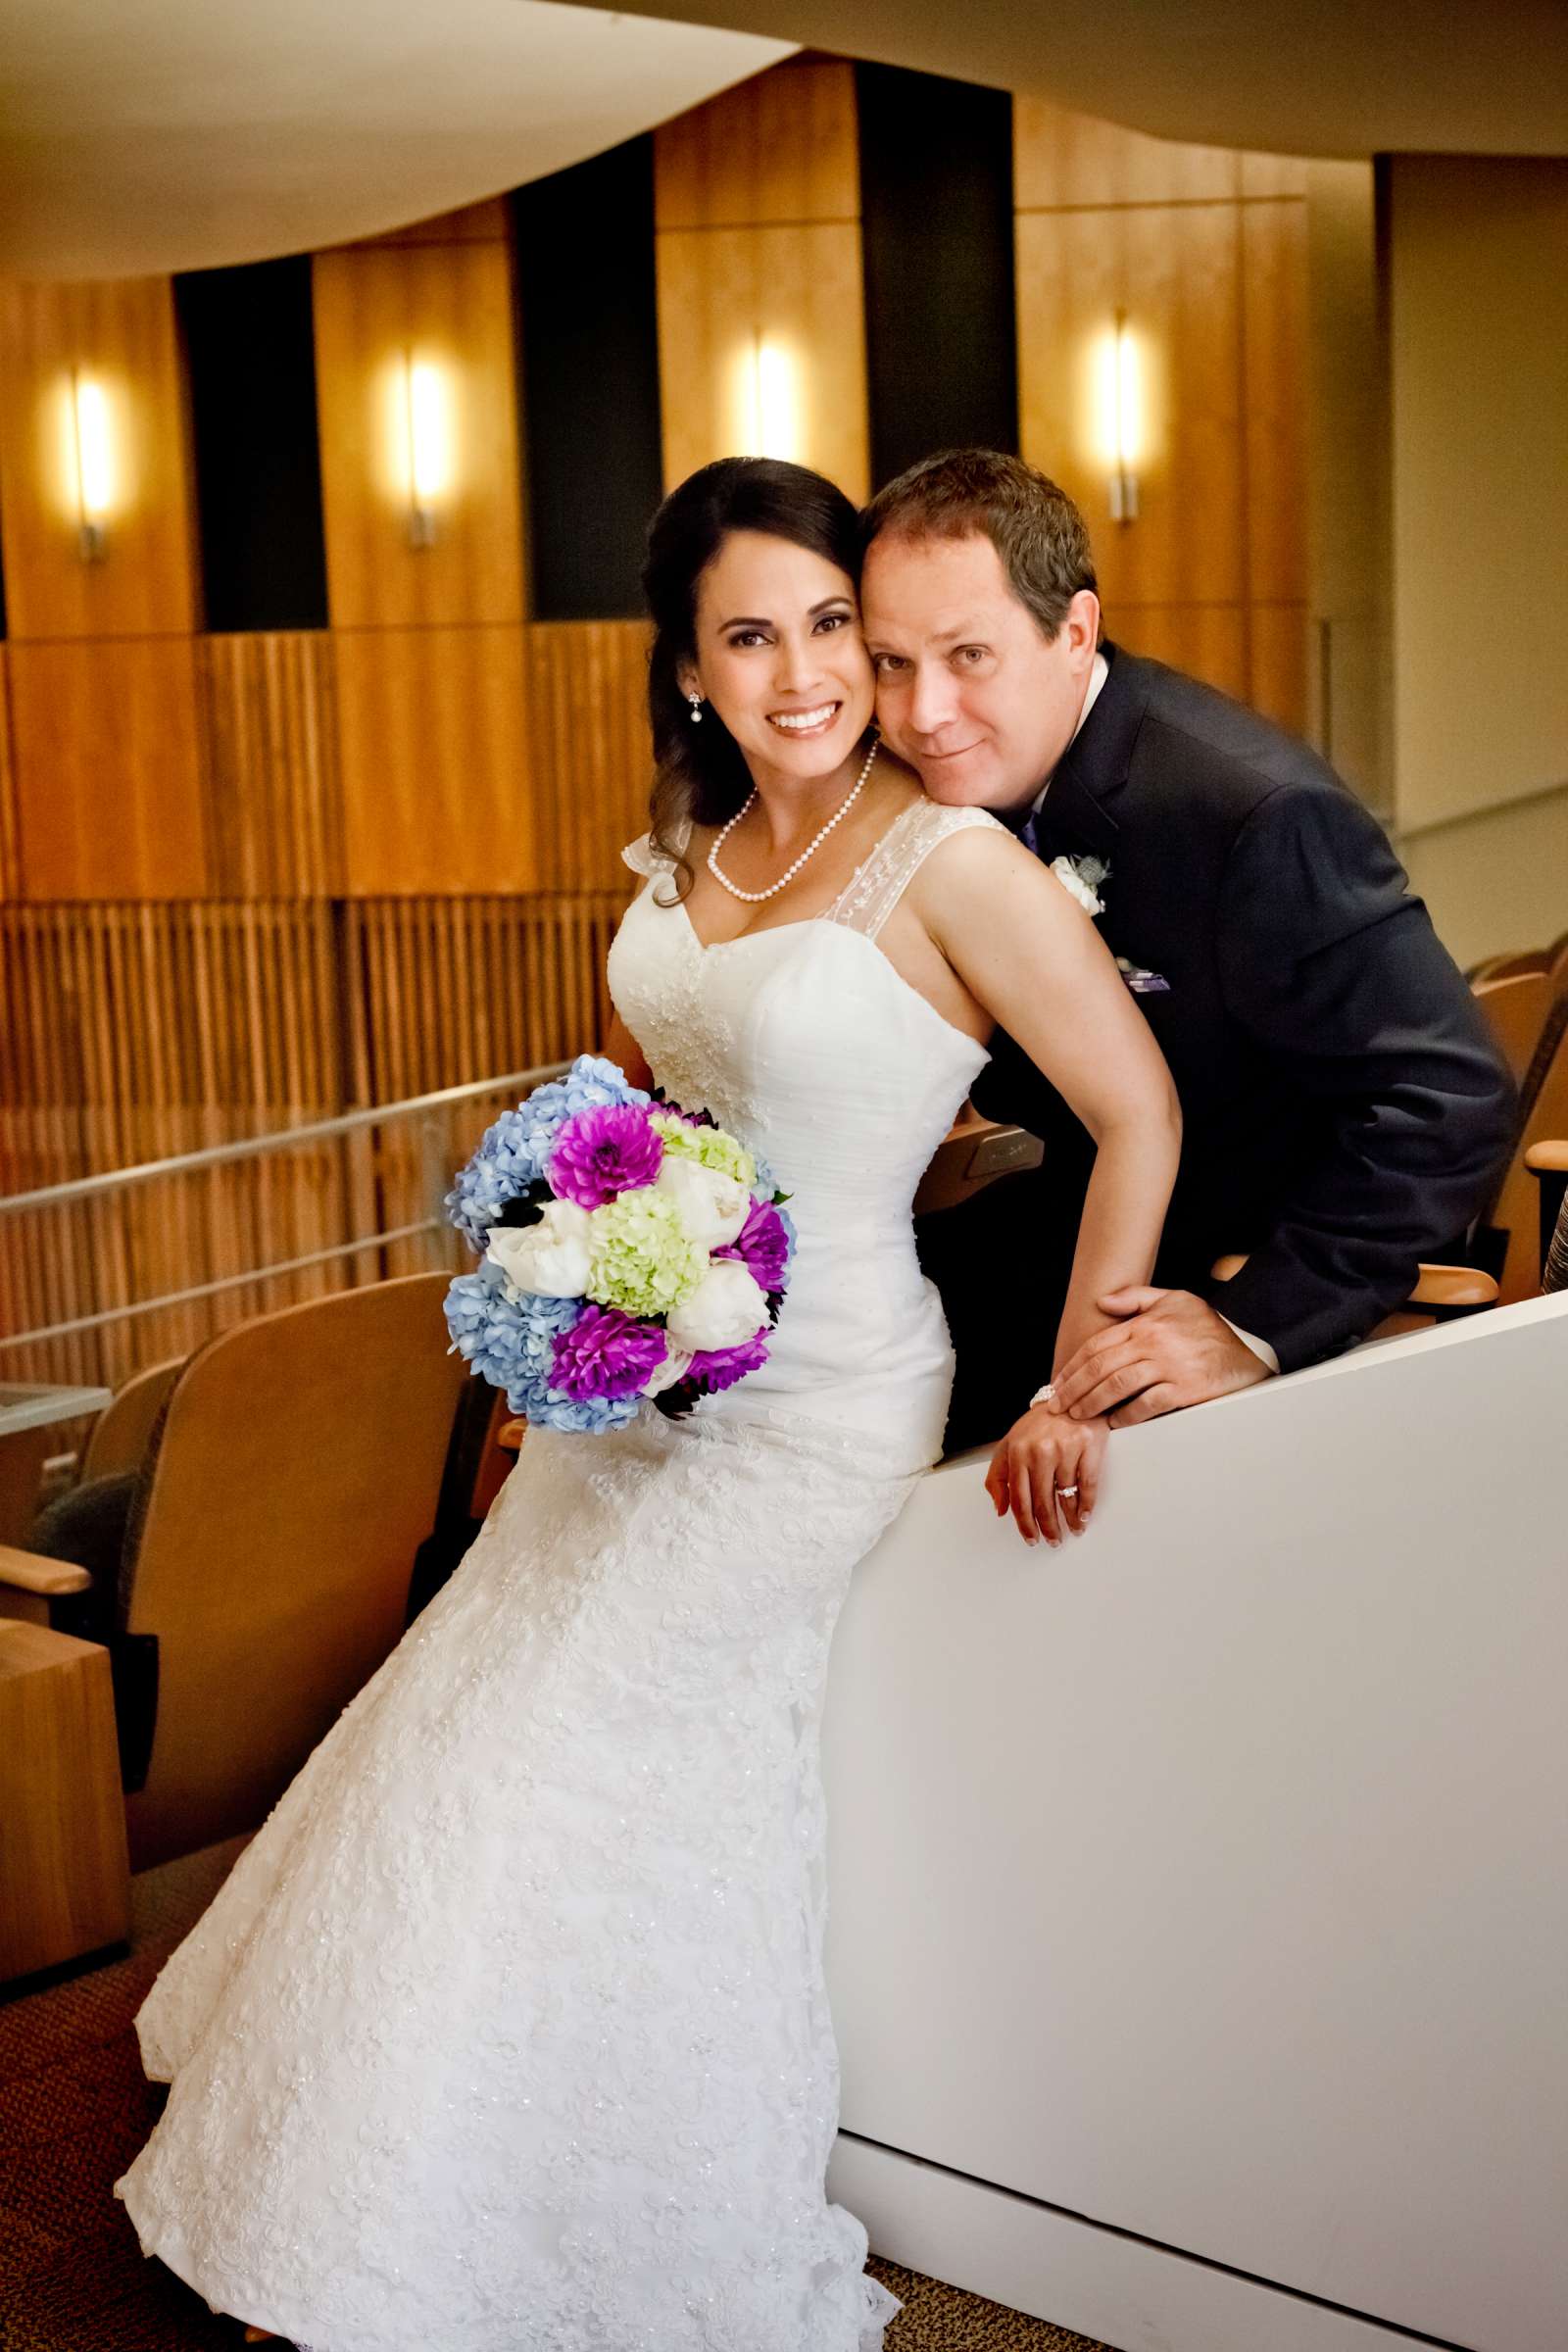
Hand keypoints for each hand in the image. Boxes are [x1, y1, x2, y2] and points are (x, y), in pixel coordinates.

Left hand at [985, 1404, 1107, 1547]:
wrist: (1070, 1394)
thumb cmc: (1039, 1425)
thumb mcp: (1010, 1444)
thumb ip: (998, 1476)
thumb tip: (1000, 1510)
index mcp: (1017, 1452)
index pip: (1019, 1499)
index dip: (1025, 1524)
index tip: (1031, 1538)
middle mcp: (1040, 1451)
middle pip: (1042, 1502)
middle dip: (1048, 1527)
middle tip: (1053, 1541)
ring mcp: (1065, 1448)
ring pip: (1066, 1496)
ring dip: (1070, 1520)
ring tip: (1073, 1530)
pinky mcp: (1089, 1445)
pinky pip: (1088, 1484)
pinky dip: (1087, 1504)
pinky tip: (1085, 1515)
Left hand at [1051, 1287, 1273, 1425]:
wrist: (1248, 1351)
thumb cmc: (1208, 1327)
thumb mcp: (1175, 1300)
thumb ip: (1137, 1297)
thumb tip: (1101, 1301)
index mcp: (1146, 1323)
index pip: (1098, 1345)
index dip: (1073, 1366)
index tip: (1058, 1382)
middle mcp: (1154, 1344)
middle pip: (1101, 1367)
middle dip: (1074, 1389)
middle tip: (1058, 1405)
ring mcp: (1169, 1367)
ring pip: (1118, 1387)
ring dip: (1093, 1404)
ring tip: (1079, 1416)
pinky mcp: (1185, 1390)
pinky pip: (1147, 1405)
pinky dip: (1127, 1416)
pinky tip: (1114, 1423)